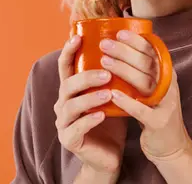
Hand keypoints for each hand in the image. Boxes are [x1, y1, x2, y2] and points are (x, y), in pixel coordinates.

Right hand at [54, 35, 127, 176]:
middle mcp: (63, 103)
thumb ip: (111, 75)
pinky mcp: (69, 140)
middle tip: (107, 73)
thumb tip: (127, 47)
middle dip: (86, 77)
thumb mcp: (111, 94)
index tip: (78, 36)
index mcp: (71, 89)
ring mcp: (63, 123)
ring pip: (70, 106)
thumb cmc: (111, 121)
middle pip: (67, 85)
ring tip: (108, 94)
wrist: (108, 155)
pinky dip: (88, 120)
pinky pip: (76, 128)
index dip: (68, 50)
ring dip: (89, 98)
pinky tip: (102, 115)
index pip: (65, 66)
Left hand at [100, 30, 191, 161]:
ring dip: (123, 70)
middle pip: (147, 63)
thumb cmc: (154, 111)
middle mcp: (168, 85)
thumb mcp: (151, 87)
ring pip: (144, 82)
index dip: (136, 40)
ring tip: (104, 62)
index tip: (118, 32)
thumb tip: (116, 46)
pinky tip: (113, 94)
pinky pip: (143, 110)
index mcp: (166, 73)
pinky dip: (128, 102)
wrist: (171, 146)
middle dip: (124, 52)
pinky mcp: (159, 122)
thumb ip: (140, 70)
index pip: (153, 51)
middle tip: (105, 44)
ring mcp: (166, 103)